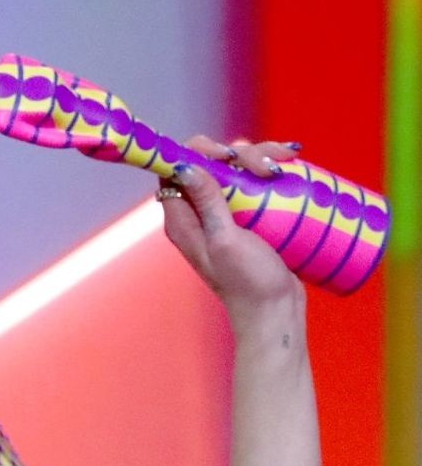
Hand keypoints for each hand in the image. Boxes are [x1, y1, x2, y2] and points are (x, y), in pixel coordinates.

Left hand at [160, 135, 305, 324]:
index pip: (174, 171)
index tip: (224, 155)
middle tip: (263, 167)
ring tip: (282, 167)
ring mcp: (226, 215)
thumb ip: (207, 204)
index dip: (196, 153)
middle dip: (236, 154)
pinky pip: (254, 182)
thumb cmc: (248, 284)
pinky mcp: (250, 216)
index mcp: (184, 221)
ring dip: (259, 158)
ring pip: (235, 169)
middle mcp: (200, 215)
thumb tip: (186, 167)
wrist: (275, 312)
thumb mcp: (226, 241)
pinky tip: (290, 164)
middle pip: (209, 163)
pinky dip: (270, 169)